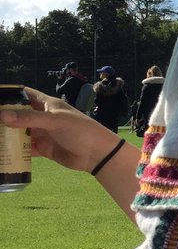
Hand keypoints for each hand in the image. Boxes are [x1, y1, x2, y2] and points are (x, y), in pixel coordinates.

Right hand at [0, 86, 117, 172]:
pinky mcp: (44, 148)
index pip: (26, 94)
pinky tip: (4, 152)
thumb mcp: (54, 121)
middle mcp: (42, 117)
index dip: (10, 94)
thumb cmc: (79, 130)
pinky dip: (16, 150)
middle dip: (5, 118)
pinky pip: (26, 148)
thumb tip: (2, 115)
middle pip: (19, 115)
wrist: (96, 153)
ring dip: (8, 135)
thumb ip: (29, 118)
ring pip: (20, 132)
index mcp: (47, 104)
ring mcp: (42, 133)